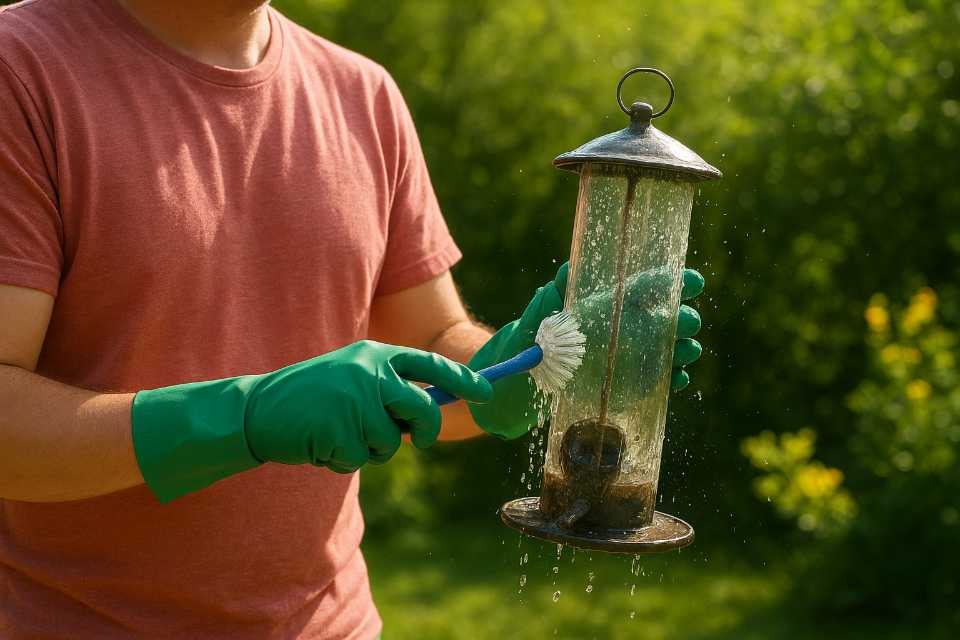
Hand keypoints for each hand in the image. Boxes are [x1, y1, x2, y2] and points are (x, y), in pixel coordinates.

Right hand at [132, 340, 491, 501]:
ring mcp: (356, 402)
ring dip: (370, 448)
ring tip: (339, 433)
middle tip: (417, 438)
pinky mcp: (341, 430)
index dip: (462, 380)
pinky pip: (361, 458)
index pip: (429, 365)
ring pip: (391, 442)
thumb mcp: (350, 376)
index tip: (486, 393)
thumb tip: (428, 413)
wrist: (257, 408)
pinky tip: (322, 443)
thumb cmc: (309, 395)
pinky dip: (344, 458)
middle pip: (423, 410)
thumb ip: (387, 388)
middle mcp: (370, 374)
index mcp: (374, 355)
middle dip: (424, 431)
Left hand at [468, 263, 703, 439]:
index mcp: (619, 299)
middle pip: (674, 317)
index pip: (656, 285)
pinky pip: (663, 380)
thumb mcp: (546, 306)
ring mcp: (637, 353)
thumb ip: (559, 287)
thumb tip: (566, 269)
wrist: (527, 373)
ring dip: (684, 349)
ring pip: (675, 348)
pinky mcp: (634, 382)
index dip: (678, 281)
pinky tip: (676, 378)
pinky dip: (673, 379)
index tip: (691, 281)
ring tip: (685, 351)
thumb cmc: (539, 331)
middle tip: (684, 322)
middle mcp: (634, 324)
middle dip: (685, 318)